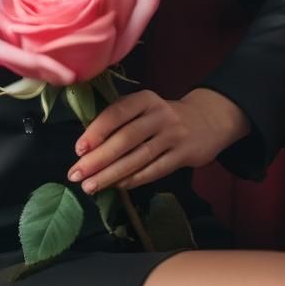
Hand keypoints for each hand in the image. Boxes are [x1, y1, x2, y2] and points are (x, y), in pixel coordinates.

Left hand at [66, 89, 232, 194]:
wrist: (207, 120)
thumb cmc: (161, 116)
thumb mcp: (144, 107)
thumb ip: (120, 119)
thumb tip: (88, 146)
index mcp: (144, 99)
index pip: (116, 114)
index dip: (96, 131)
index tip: (78, 149)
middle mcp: (159, 115)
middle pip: (125, 139)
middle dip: (98, 159)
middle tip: (76, 175)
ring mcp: (173, 135)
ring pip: (138, 158)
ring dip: (112, 174)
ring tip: (91, 186)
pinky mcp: (184, 155)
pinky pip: (155, 170)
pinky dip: (134, 179)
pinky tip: (117, 186)